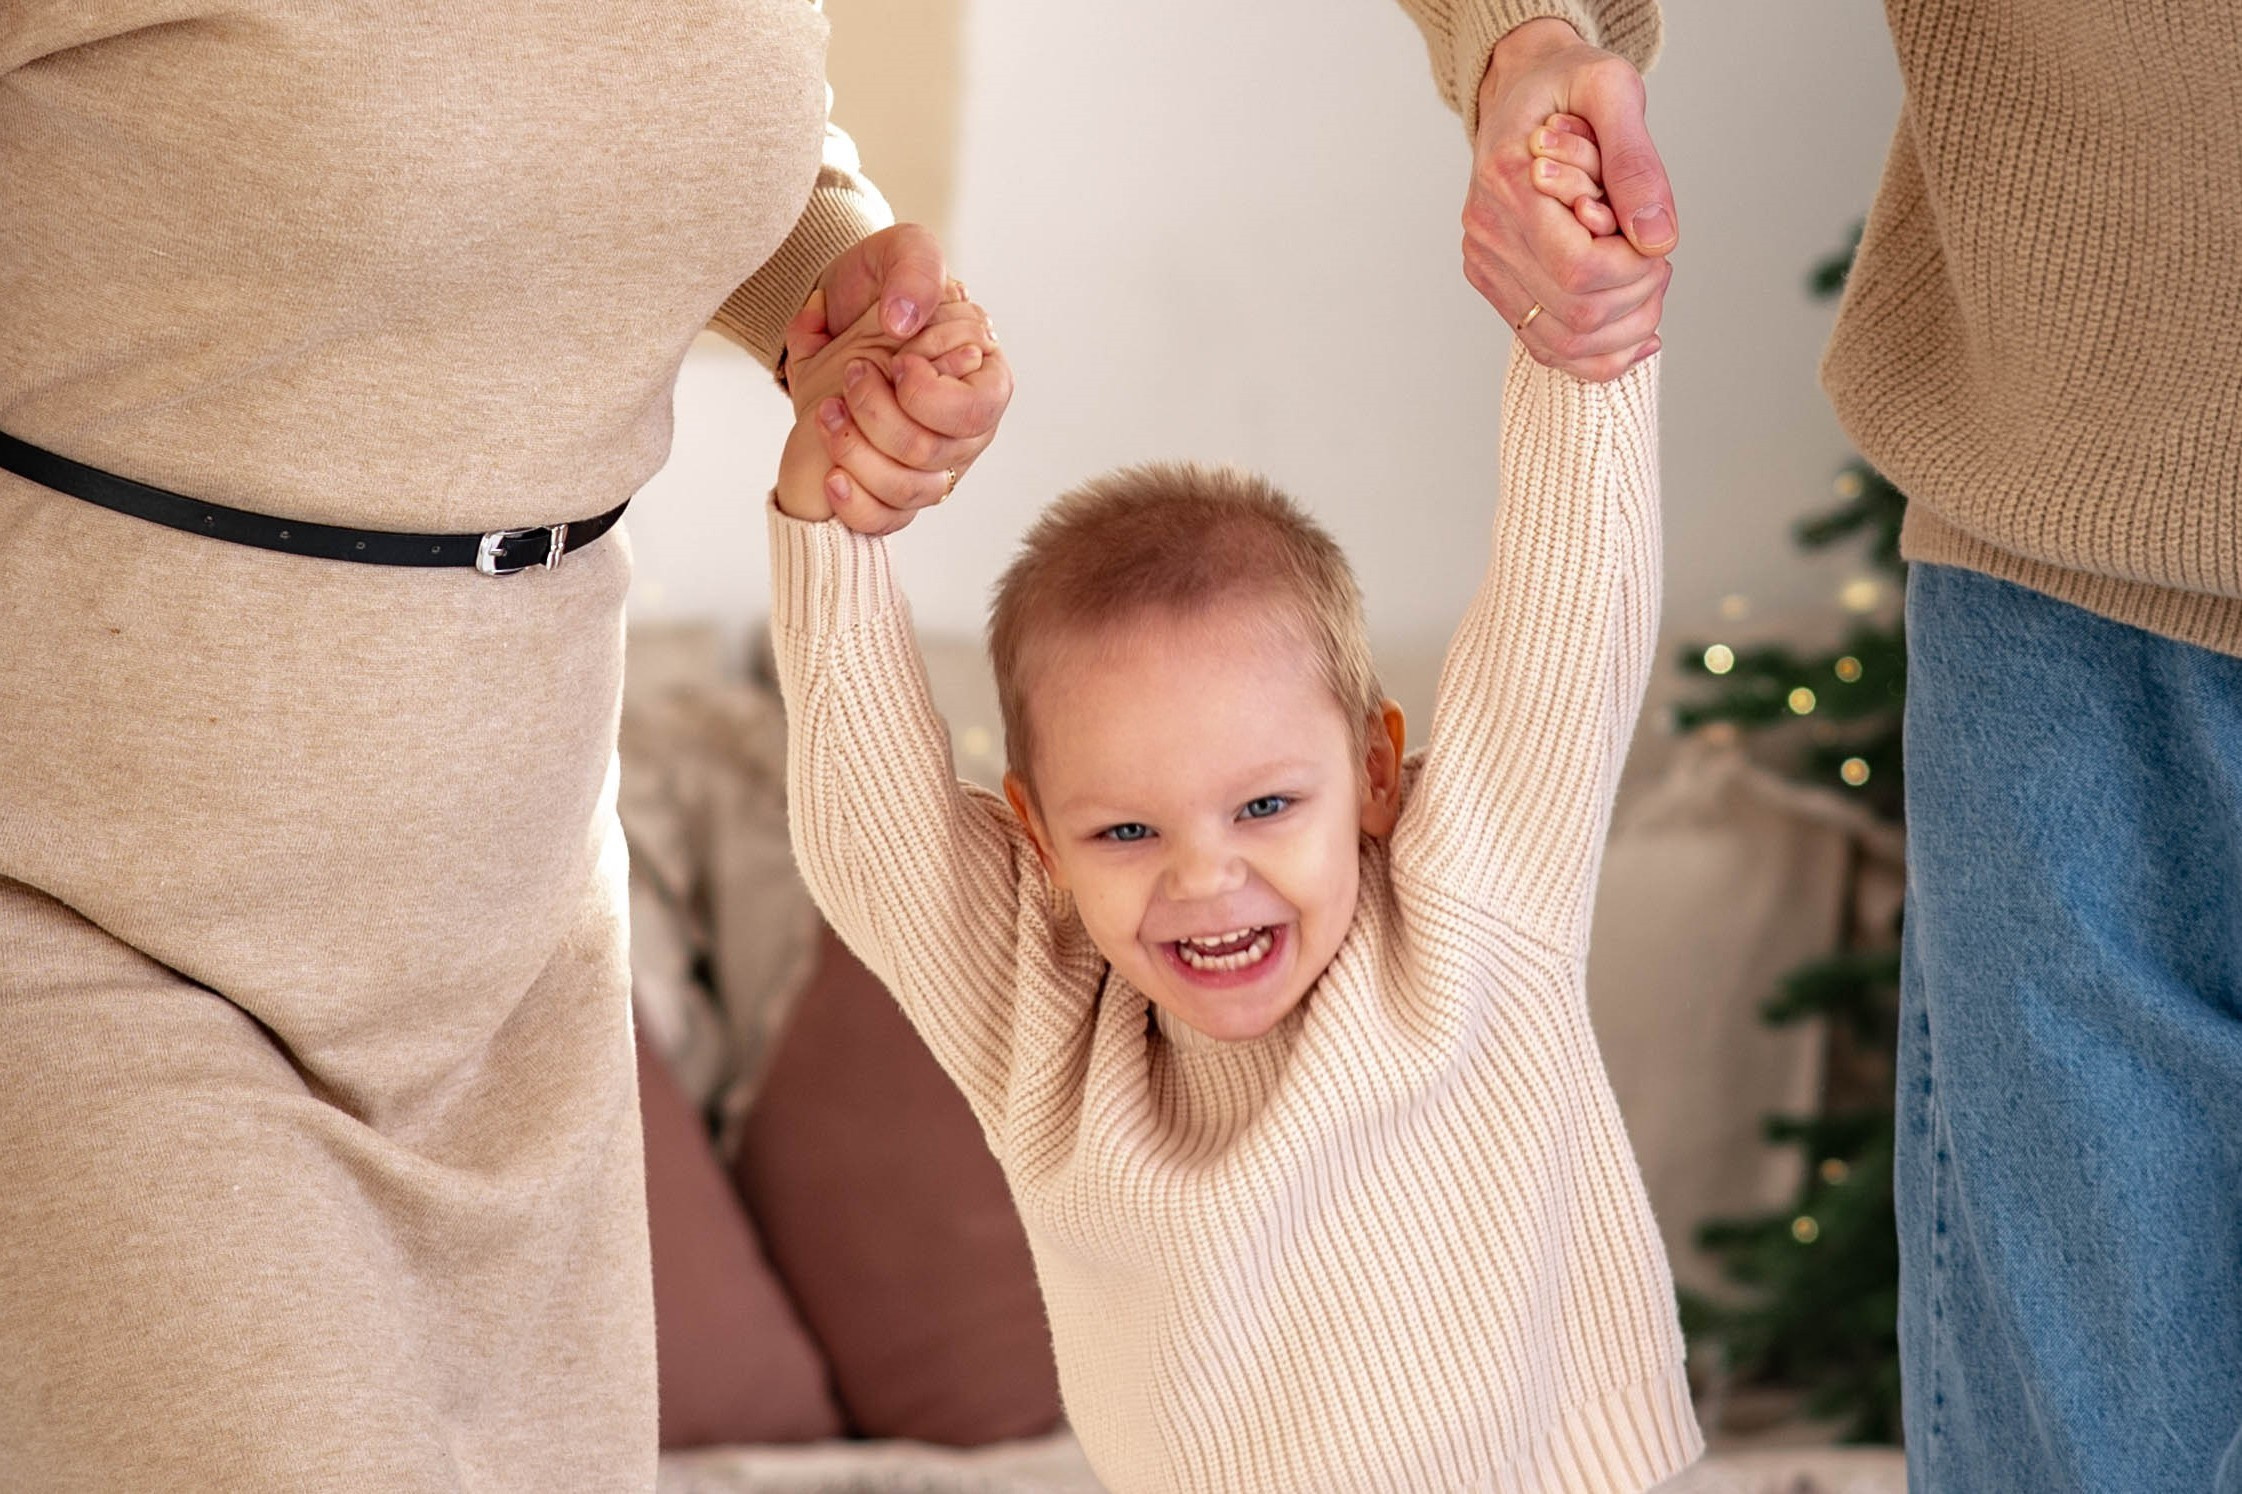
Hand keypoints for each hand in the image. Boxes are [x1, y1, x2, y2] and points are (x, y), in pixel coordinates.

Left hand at [775, 284, 1005, 532]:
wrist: (834, 308)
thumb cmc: (880, 280)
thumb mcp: (903, 249)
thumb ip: (916, 272)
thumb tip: (905, 322)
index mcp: (985, 377)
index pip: (979, 411)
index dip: (928, 394)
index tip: (895, 361)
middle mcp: (968, 431)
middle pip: (934, 455)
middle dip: (878, 417)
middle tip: (849, 376)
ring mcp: (934, 465)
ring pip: (908, 493)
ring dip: (856, 454)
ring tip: (824, 413)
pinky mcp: (896, 489)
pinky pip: (886, 522)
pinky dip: (855, 505)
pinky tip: (832, 475)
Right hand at [1465, 18, 1674, 380]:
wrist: (1522, 89)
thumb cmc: (1567, 85)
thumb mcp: (1612, 90)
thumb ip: (1636, 162)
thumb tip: (1657, 239)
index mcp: (1508, 183)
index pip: (1579, 269)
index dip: (1635, 270)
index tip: (1656, 241)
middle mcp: (1488, 233)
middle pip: (1576, 315)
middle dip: (1638, 299)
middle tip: (1658, 261)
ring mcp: (1486, 264)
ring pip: (1561, 343)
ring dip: (1624, 332)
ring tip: (1649, 288)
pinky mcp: (1494, 283)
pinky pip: (1545, 346)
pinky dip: (1599, 355)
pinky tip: (1639, 334)